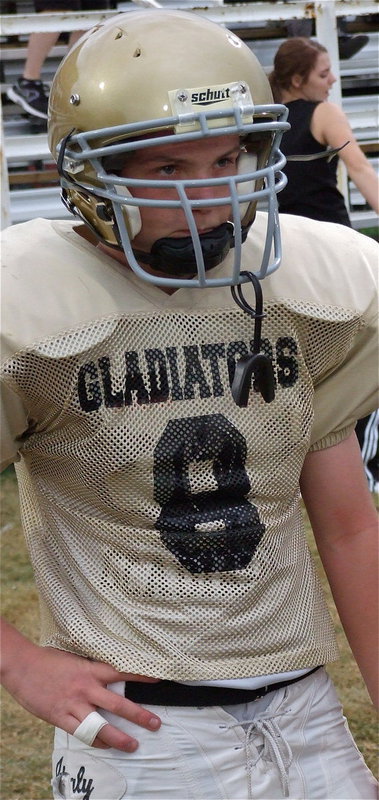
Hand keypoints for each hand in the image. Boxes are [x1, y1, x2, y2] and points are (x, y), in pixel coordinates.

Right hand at [1, 620, 160, 750]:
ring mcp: (74, 705)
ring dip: (119, 737)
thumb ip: (91, 665)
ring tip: (134, 745)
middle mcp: (86, 688)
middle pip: (118, 705)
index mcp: (90, 670)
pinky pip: (82, 734)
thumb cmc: (49, 660)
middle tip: (155, 723)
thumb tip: (107, 668)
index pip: (122, 673)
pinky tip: (106, 746)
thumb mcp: (74, 657)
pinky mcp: (61, 717)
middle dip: (139, 716)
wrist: (23, 666)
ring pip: (102, 726)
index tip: (158, 680)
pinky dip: (96, 741)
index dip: (141, 677)